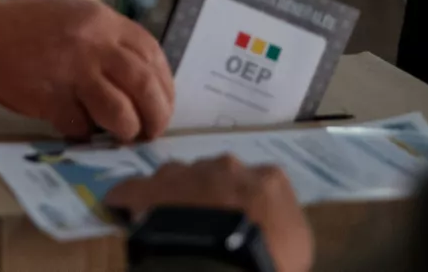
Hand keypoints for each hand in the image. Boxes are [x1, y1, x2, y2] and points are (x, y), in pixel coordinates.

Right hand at [0, 0, 174, 141]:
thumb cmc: (30, 30)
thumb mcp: (77, 18)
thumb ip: (110, 41)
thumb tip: (145, 81)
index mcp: (103, 20)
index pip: (152, 55)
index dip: (164, 85)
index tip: (162, 104)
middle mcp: (93, 42)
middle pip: (144, 85)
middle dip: (156, 115)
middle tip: (151, 131)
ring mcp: (72, 70)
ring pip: (120, 111)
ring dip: (126, 129)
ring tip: (121, 134)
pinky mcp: (51, 97)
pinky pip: (82, 126)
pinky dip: (84, 132)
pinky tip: (75, 125)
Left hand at [105, 156, 312, 271]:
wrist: (218, 268)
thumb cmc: (267, 261)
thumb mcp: (297, 248)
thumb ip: (283, 226)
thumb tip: (268, 229)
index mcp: (267, 178)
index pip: (261, 186)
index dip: (250, 208)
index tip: (245, 227)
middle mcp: (223, 166)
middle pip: (215, 177)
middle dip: (211, 197)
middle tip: (208, 229)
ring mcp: (180, 174)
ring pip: (175, 179)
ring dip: (174, 198)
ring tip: (171, 229)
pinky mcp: (142, 189)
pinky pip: (131, 192)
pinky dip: (130, 204)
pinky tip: (129, 221)